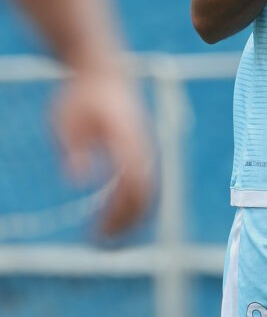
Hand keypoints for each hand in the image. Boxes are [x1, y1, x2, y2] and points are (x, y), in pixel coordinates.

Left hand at [51, 68, 154, 236]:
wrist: (103, 72)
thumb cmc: (82, 96)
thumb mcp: (67, 119)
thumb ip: (74, 149)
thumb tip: (78, 180)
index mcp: (128, 139)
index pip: (134, 183)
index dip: (120, 211)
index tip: (99, 231)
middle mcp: (144, 148)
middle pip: (146, 195)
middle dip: (126, 223)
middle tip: (102, 244)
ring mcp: (147, 151)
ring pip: (149, 194)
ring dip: (130, 218)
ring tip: (105, 236)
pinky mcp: (143, 154)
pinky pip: (145, 186)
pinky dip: (132, 206)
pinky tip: (111, 217)